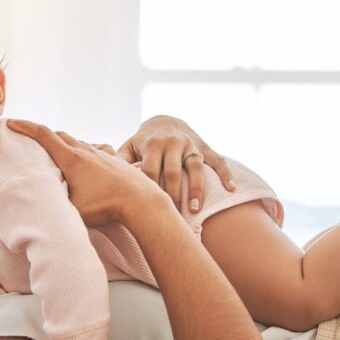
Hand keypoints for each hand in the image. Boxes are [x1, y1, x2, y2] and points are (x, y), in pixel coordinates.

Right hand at [7, 119, 169, 226]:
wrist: (141, 201)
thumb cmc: (106, 207)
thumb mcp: (72, 210)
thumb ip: (54, 204)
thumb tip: (38, 205)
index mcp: (71, 159)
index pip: (43, 135)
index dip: (25, 127)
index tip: (11, 122)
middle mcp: (85, 151)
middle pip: (59, 135)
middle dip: (42, 135)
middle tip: (30, 139)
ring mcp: (102, 153)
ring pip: (78, 141)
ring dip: (64, 143)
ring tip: (58, 152)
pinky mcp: (116, 159)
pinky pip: (96, 148)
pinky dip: (86, 150)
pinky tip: (90, 156)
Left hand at [117, 115, 235, 211]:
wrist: (164, 120)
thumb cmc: (141, 143)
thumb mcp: (128, 147)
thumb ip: (119, 161)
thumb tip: (108, 180)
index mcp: (151, 144)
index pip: (150, 171)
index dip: (150, 191)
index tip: (149, 210)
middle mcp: (172, 143)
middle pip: (172, 173)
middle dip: (172, 196)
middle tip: (172, 219)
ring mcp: (190, 145)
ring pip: (195, 168)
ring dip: (196, 189)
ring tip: (196, 210)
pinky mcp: (205, 147)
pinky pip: (218, 160)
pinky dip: (226, 174)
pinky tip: (231, 189)